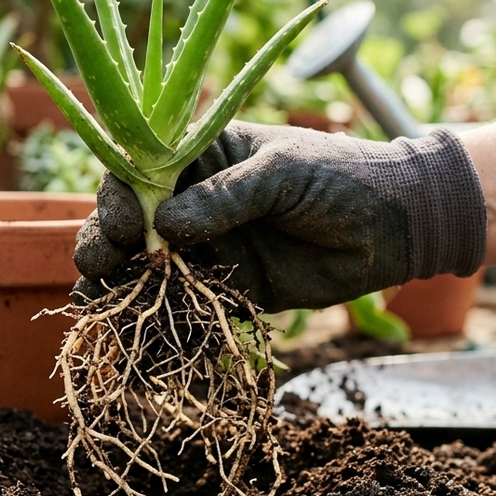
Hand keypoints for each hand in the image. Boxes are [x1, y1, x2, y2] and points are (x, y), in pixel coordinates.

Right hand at [73, 121, 487, 312]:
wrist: (396, 227)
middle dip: (106, 243)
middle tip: (103, 267)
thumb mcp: (282, 173)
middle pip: (130, 222)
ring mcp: (210, 247)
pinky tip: (134, 338)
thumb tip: (164, 226)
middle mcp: (196, 201)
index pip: (139, 173)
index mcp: (202, 157)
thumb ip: (226, 198)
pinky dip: (157, 322)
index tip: (123, 226)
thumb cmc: (341, 177)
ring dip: (118, 285)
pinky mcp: (231, 289)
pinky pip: (185, 305)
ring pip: (146, 267)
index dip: (119, 199)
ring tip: (99, 305)